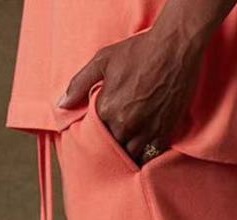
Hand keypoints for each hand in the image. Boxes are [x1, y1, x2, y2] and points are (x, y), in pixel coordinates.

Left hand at [56, 19, 211, 164]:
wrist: (175, 49)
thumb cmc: (139, 52)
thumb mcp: (103, 61)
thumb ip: (80, 84)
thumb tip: (62, 104)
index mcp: (107, 109)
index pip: (95, 133)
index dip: (98, 132)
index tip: (101, 129)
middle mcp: (125, 125)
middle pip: (113, 147)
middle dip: (113, 143)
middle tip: (116, 137)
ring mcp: (146, 131)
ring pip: (132, 154)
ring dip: (129, 150)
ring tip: (129, 143)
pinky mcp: (164, 133)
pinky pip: (151, 154)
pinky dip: (147, 152)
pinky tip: (145, 143)